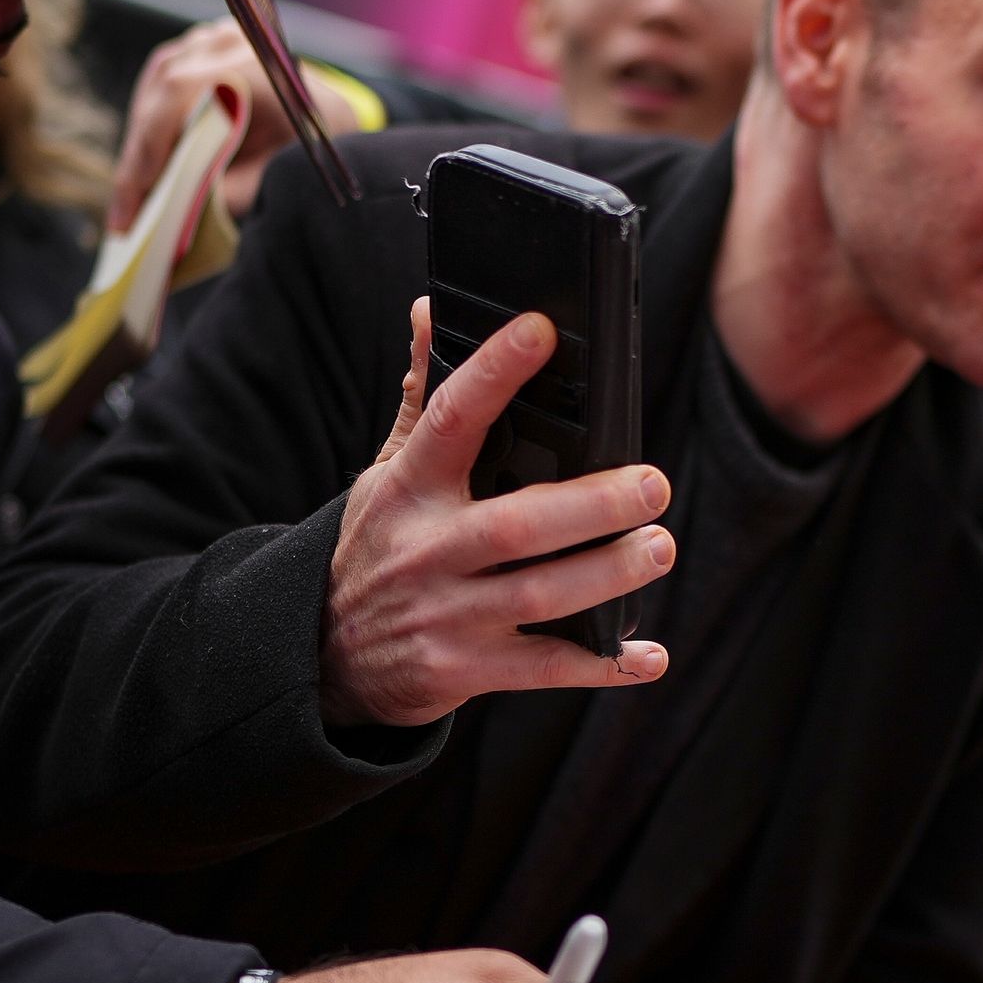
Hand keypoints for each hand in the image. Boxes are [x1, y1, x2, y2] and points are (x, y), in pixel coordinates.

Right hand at [112, 21, 353, 232]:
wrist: (331, 116)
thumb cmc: (310, 149)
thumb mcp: (276, 175)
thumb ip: (229, 191)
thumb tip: (172, 208)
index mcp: (259, 65)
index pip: (183, 88)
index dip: (153, 138)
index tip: (142, 188)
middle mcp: (231, 40)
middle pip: (162, 89)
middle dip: (139, 155)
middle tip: (126, 213)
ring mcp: (211, 40)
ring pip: (153, 88)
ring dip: (139, 144)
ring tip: (132, 199)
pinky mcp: (196, 51)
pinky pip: (157, 88)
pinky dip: (148, 130)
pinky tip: (144, 171)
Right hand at [319, 301, 674, 725]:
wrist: (323, 657)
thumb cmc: (379, 548)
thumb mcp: (385, 476)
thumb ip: (423, 402)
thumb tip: (430, 312)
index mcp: (408, 489)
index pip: (451, 418)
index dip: (495, 372)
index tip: (542, 331)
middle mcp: (426, 550)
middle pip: (515, 524)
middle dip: (590, 505)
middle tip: (653, 484)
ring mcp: (444, 615)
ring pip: (538, 595)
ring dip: (607, 575)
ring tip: (658, 547)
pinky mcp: (460, 670)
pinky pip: (541, 669)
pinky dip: (599, 665)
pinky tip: (646, 656)